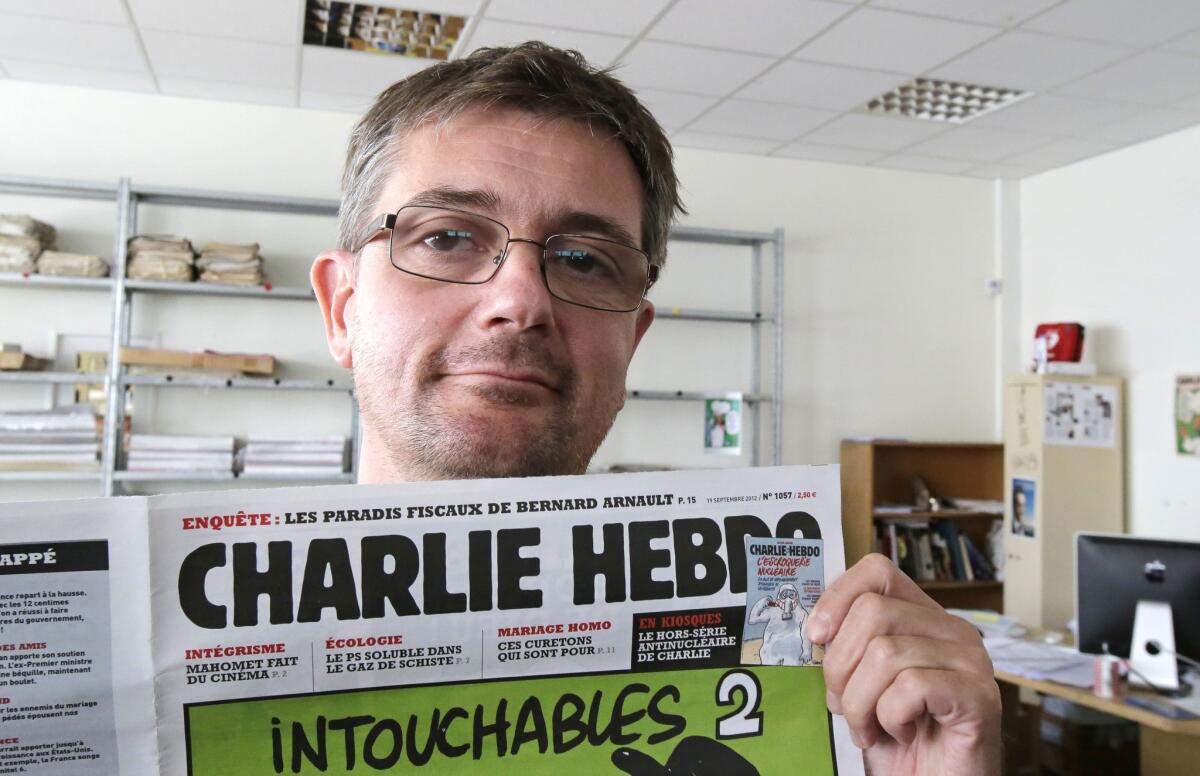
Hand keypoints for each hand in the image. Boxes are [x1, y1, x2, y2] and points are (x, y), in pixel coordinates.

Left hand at [804, 554, 1000, 775]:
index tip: (816, 636)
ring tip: (873, 729)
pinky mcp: (981, 697)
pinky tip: (902, 735)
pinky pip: (911, 687)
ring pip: (885, 653)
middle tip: (846, 707)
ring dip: (862, 703)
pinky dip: (891, 717)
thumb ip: (847, 647)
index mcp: (923, 619)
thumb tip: (816, 628)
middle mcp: (953, 630)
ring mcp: (971, 662)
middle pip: (872, 612)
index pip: (878, 571)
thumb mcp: (860, 683)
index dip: (838, 596)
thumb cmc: (895, 740)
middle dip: (841, 667)